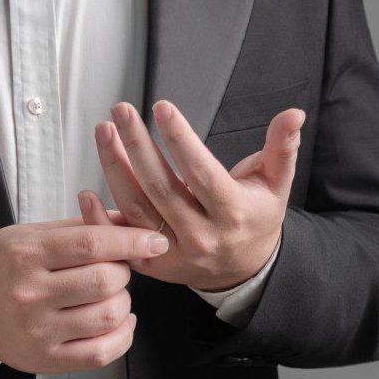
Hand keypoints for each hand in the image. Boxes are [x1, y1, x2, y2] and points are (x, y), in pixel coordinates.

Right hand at [0, 216, 169, 372]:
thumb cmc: (4, 264)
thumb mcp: (32, 233)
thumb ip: (82, 227)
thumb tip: (131, 221)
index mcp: (26, 253)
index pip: (91, 244)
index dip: (130, 241)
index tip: (155, 240)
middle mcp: (29, 293)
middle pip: (105, 280)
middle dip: (124, 270)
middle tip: (116, 267)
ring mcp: (37, 330)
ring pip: (108, 316)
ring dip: (124, 301)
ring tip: (112, 293)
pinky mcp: (44, 359)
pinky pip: (100, 353)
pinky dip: (123, 335)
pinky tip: (120, 321)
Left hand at [78, 99, 304, 290]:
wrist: (244, 270)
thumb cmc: (256, 216)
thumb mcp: (275, 182)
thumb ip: (282, 146)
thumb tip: (294, 113)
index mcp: (233, 212)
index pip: (202, 173)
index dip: (180, 140)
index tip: (161, 108)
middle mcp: (202, 236)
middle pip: (161, 187)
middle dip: (137, 145)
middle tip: (120, 111)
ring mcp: (175, 254)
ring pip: (136, 209)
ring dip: (114, 168)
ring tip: (103, 132)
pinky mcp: (152, 267)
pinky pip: (122, 242)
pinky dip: (99, 219)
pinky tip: (85, 190)